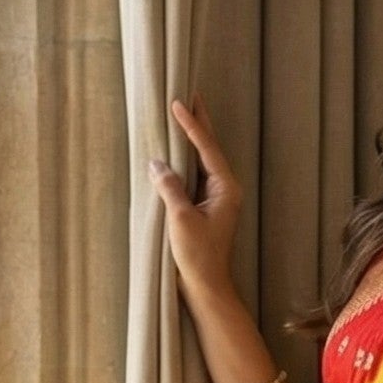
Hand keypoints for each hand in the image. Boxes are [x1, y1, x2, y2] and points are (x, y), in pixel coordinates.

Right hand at [147, 94, 240, 298]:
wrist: (207, 286)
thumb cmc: (198, 256)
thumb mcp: (181, 219)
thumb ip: (170, 187)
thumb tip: (157, 163)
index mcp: (225, 188)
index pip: (207, 148)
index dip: (191, 124)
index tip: (178, 102)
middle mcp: (224, 189)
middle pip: (209, 148)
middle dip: (198, 123)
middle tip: (189, 96)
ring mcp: (216, 198)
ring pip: (202, 160)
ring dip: (191, 139)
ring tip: (181, 115)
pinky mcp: (205, 207)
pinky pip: (194, 175)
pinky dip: (184, 159)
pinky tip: (175, 151)